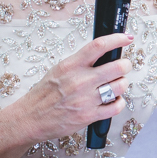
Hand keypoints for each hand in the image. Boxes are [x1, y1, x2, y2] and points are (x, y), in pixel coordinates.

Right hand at [11, 33, 133, 142]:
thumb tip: (103, 54)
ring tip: (115, 84)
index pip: (99, 46)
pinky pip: (116, 107)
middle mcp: (80, 81)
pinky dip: (119, 102)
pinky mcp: (89, 116)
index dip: (117, 39)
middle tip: (123, 66)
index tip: (126, 38)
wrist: (30, 119)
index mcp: (71, 66)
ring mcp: (86, 99)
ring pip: (120, 86)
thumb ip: (80, 62)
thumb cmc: (43, 94)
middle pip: (118, 67)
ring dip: (122, 84)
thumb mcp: (59, 70)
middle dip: (125, 65)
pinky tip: (113, 100)